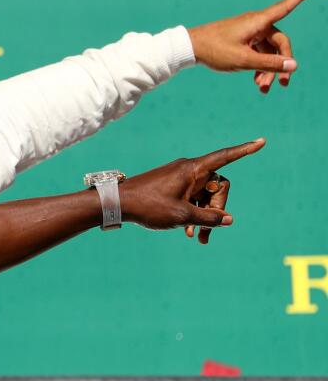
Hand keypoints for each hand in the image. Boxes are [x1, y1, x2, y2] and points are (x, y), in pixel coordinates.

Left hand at [119, 139, 263, 237]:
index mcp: (193, 169)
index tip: (262, 142)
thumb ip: (208, 218)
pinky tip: (188, 233)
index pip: (225, 157)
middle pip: (217, 186)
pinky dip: (193, 213)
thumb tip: (228, 219)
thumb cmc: (148, 206)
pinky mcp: (172, 186)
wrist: (117, 203)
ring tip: (197, 239)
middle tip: (208, 233)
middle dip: (217, 210)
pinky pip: (191, 198)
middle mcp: (188, 170)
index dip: (244, 151)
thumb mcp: (182, 216)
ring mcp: (180, 178)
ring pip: (204, 196)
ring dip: (204, 216)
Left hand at [188, 0, 313, 92]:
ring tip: (263, 89)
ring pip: (267, 51)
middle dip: (281, 64)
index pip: (285, 7)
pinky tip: (256, 82)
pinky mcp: (241, 40)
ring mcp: (248, 32)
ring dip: (268, 69)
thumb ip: (270, 64)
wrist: (189, 49)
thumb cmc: (215, 50)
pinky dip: (258, 66)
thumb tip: (294, 65)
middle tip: (282, 84)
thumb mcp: (244, 60)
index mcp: (258, 22)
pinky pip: (256, 52)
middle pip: (279, 43)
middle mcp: (256, 24)